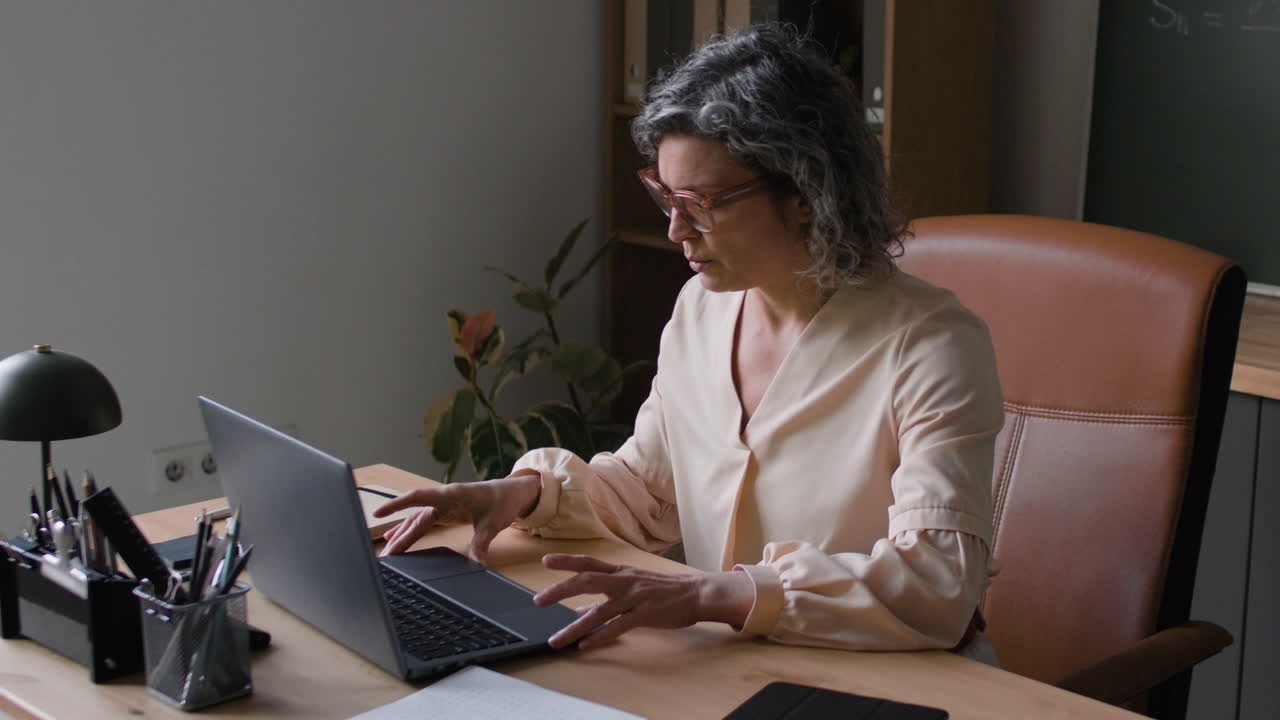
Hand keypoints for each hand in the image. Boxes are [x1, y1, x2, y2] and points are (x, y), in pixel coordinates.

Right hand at [374, 472, 540, 563]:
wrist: (514, 492)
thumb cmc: (503, 500)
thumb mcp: (493, 524)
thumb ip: (481, 544)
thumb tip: (477, 565)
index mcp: (451, 495)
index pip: (418, 498)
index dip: (396, 505)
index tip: (378, 513)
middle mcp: (443, 498)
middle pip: (415, 517)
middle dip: (400, 536)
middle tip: (386, 556)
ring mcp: (444, 505)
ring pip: (417, 520)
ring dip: (403, 535)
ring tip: (388, 553)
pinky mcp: (446, 511)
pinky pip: (423, 522)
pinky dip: (410, 530)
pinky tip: (396, 538)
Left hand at [532, 554, 754, 649]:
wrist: (698, 593)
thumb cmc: (666, 591)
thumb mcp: (634, 587)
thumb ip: (607, 598)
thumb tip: (580, 612)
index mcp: (622, 572)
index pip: (589, 563)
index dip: (567, 561)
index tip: (546, 561)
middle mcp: (624, 581)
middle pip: (587, 581)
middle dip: (560, 590)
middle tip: (539, 601)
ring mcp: (634, 597)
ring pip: (598, 612)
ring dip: (574, 627)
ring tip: (556, 640)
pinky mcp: (644, 615)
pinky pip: (617, 627)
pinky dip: (599, 637)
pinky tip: (585, 645)